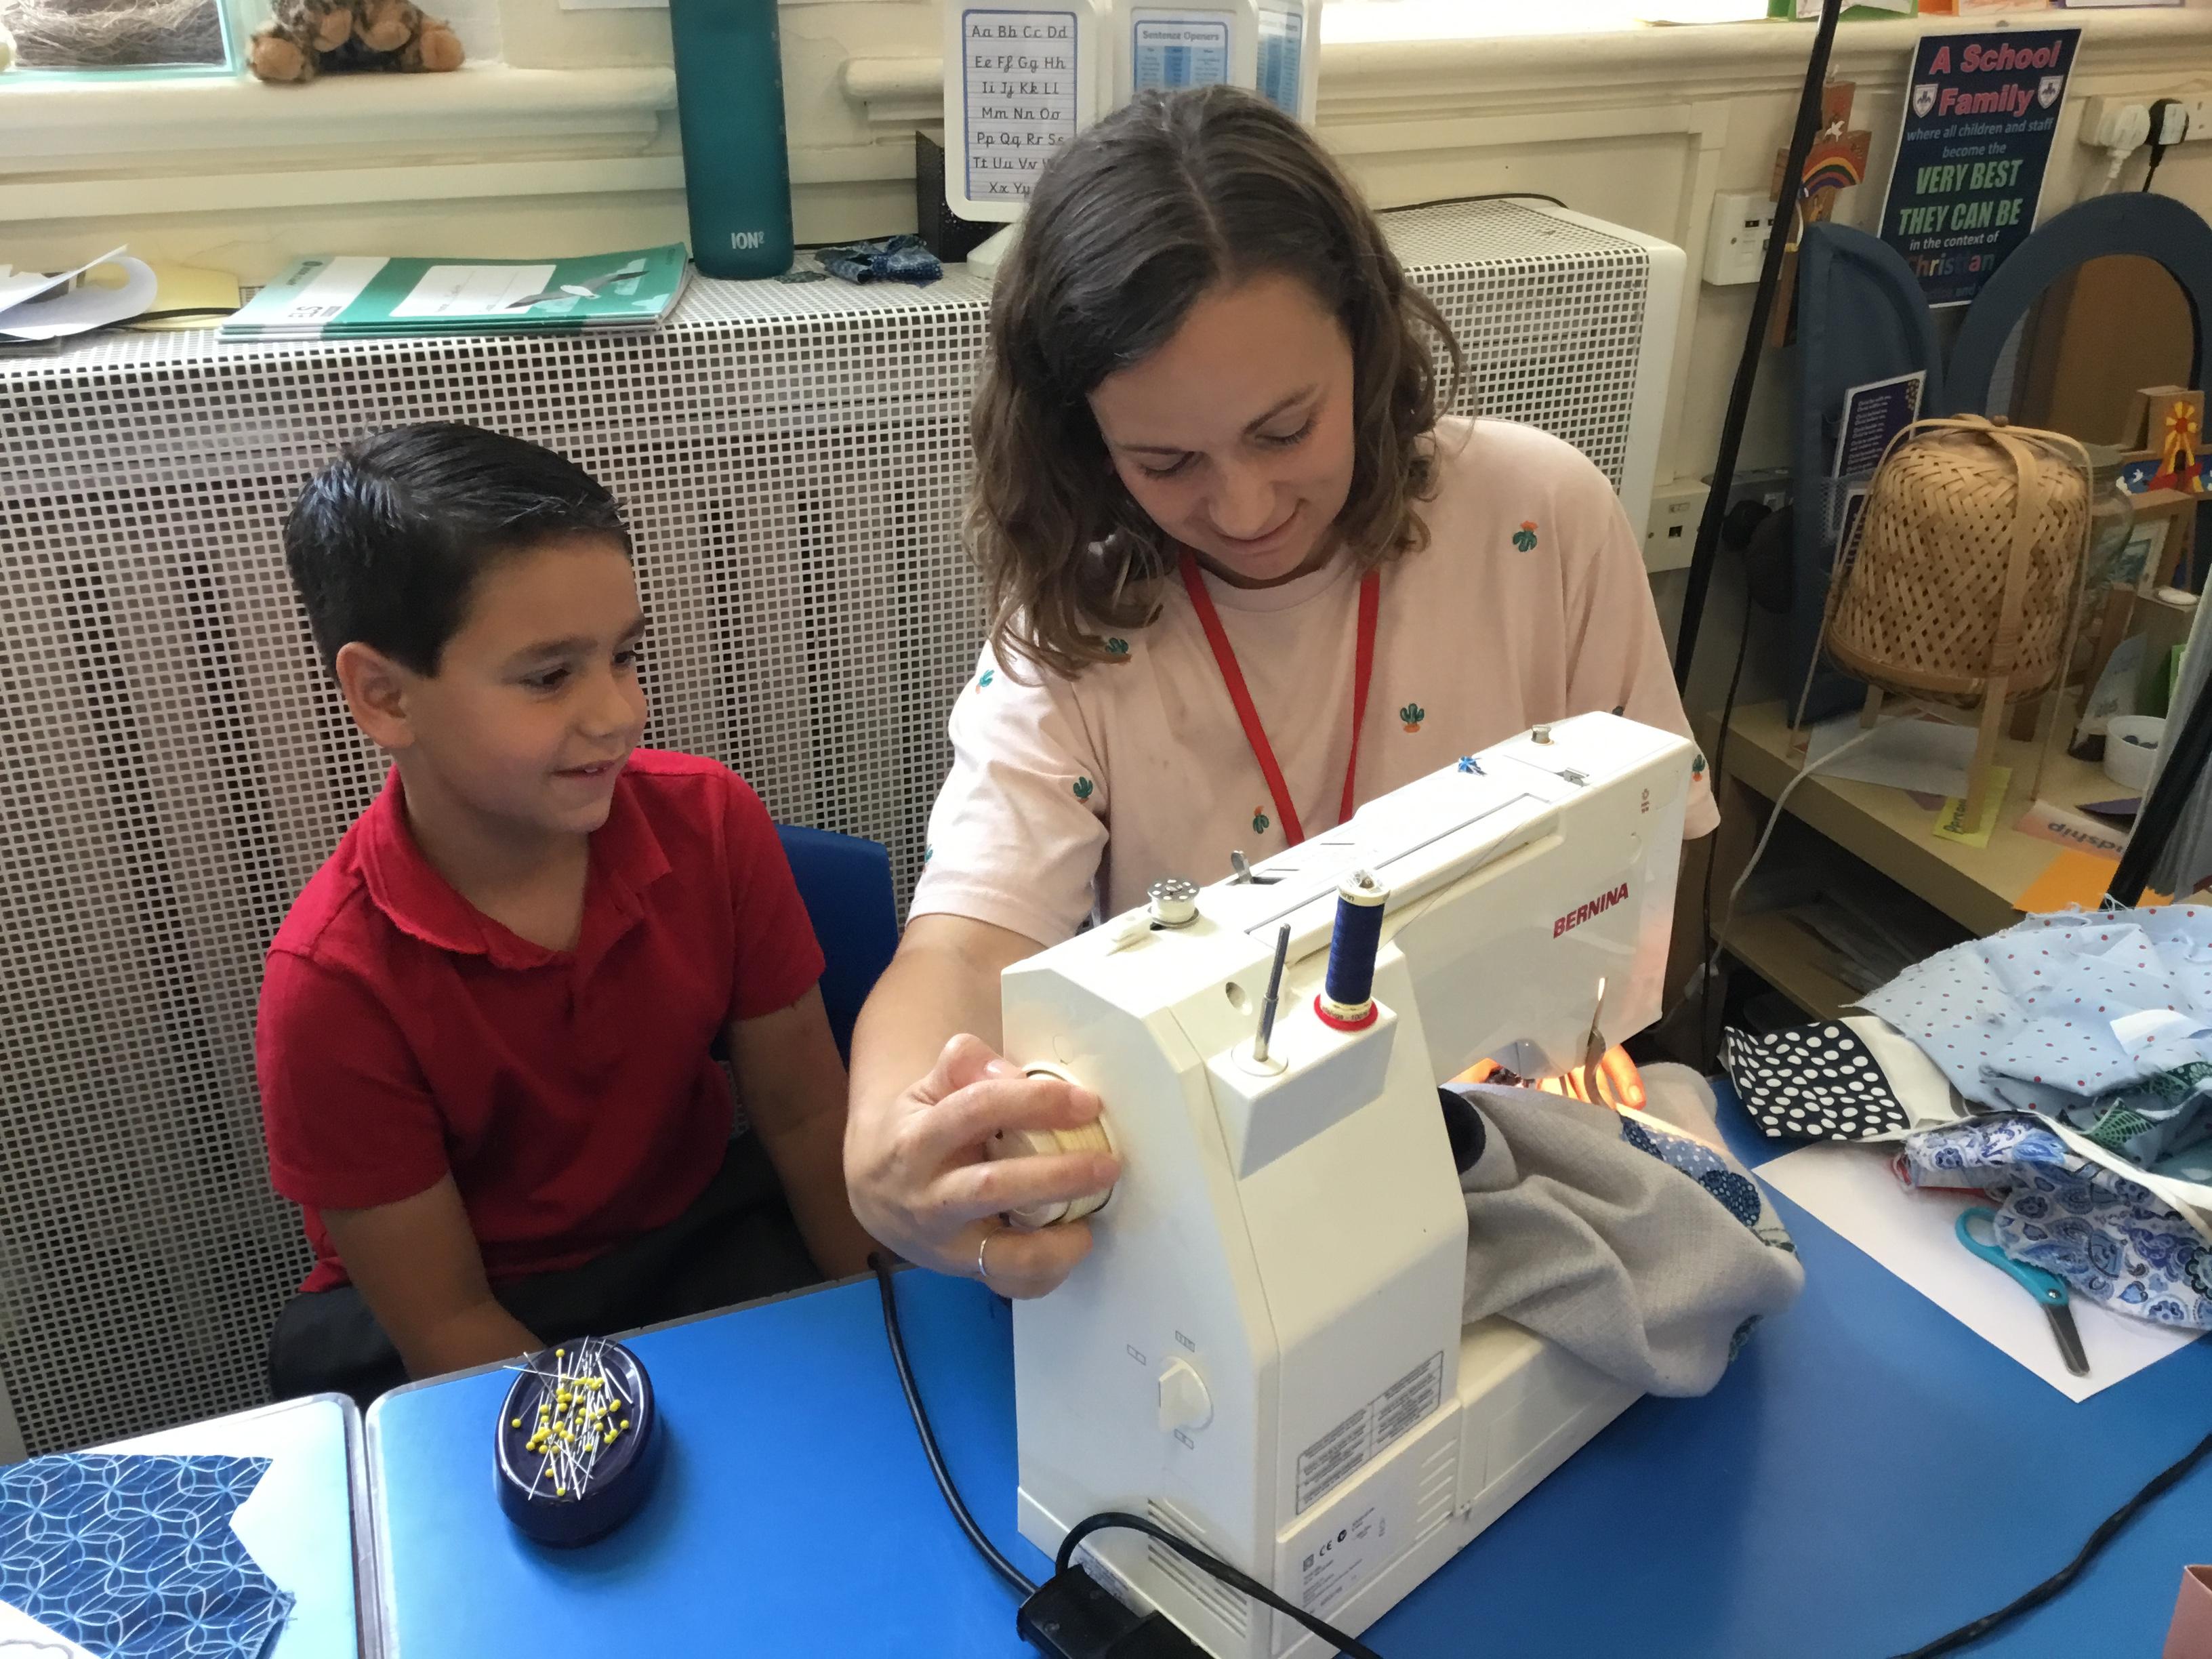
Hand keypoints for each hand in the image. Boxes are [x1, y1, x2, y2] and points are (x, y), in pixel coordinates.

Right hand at [847, 1034, 1120, 1297]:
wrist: (875, 1193)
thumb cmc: (915, 1130)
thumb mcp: (927, 1088)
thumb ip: (966, 1065)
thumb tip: (1014, 1076)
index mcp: (918, 1140)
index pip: (978, 1110)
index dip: (1036, 1102)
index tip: (1086, 1103)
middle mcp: (929, 1197)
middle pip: (994, 1188)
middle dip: (1057, 1176)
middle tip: (1107, 1165)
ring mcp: (945, 1243)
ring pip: (1004, 1255)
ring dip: (1056, 1243)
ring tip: (1090, 1222)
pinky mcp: (963, 1274)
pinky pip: (1012, 1286)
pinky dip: (1047, 1274)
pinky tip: (1068, 1245)